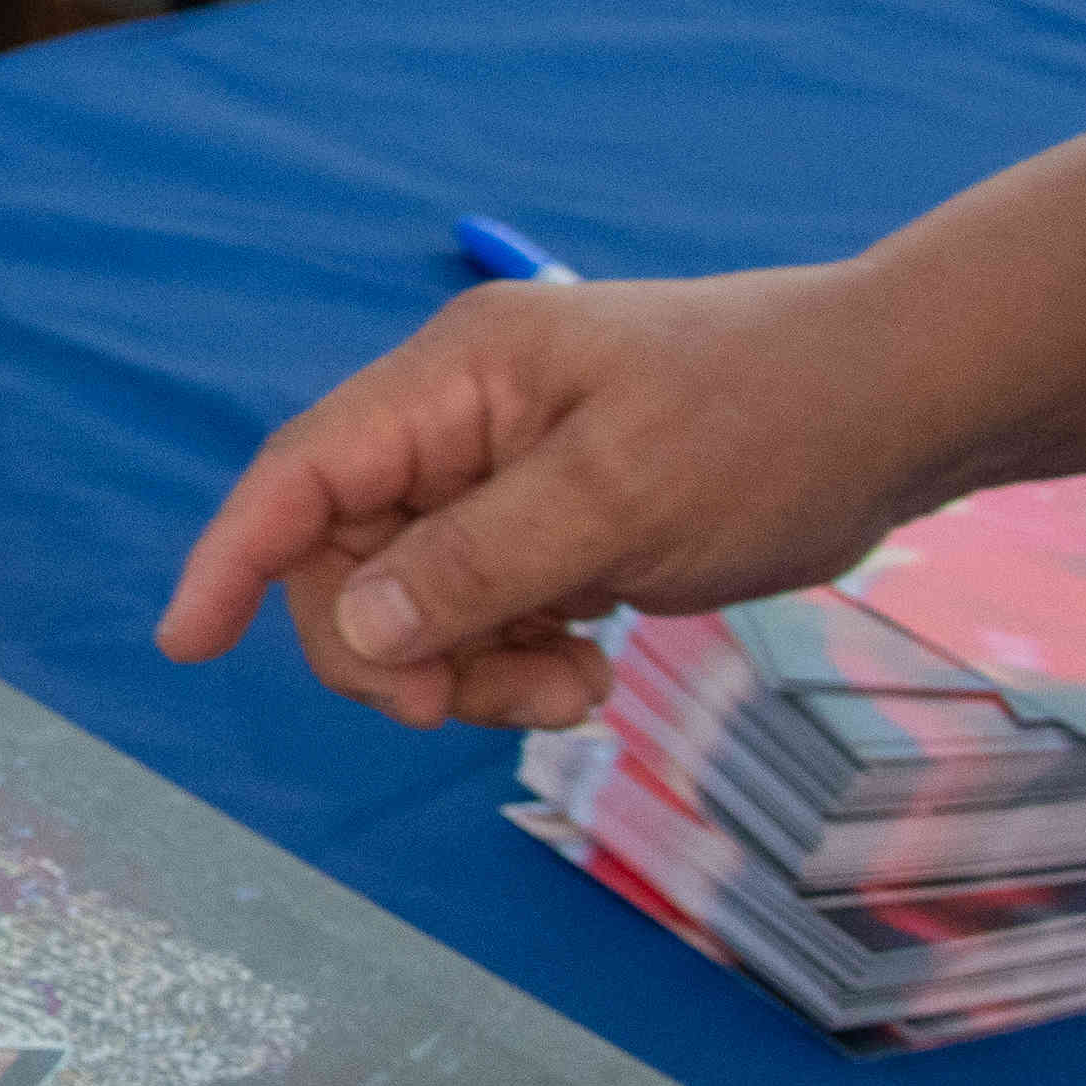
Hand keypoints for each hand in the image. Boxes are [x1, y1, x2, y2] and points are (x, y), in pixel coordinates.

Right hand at [153, 265, 971, 730]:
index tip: (185, 645)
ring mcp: (510, 476)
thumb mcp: (620, 501)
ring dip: (471, 668)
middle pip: (349, 558)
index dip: (234, 557)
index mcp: (460, 379)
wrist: (900, 409)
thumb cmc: (769, 423)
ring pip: (417, 602)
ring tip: (573, 690)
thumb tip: (354, 627)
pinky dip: (518, 660)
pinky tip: (592, 668)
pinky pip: (485, 612)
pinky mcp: (557, 525)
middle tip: (481, 706)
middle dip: (396, 648)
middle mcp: (464, 423)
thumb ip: (477, 565)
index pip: (304, 471)